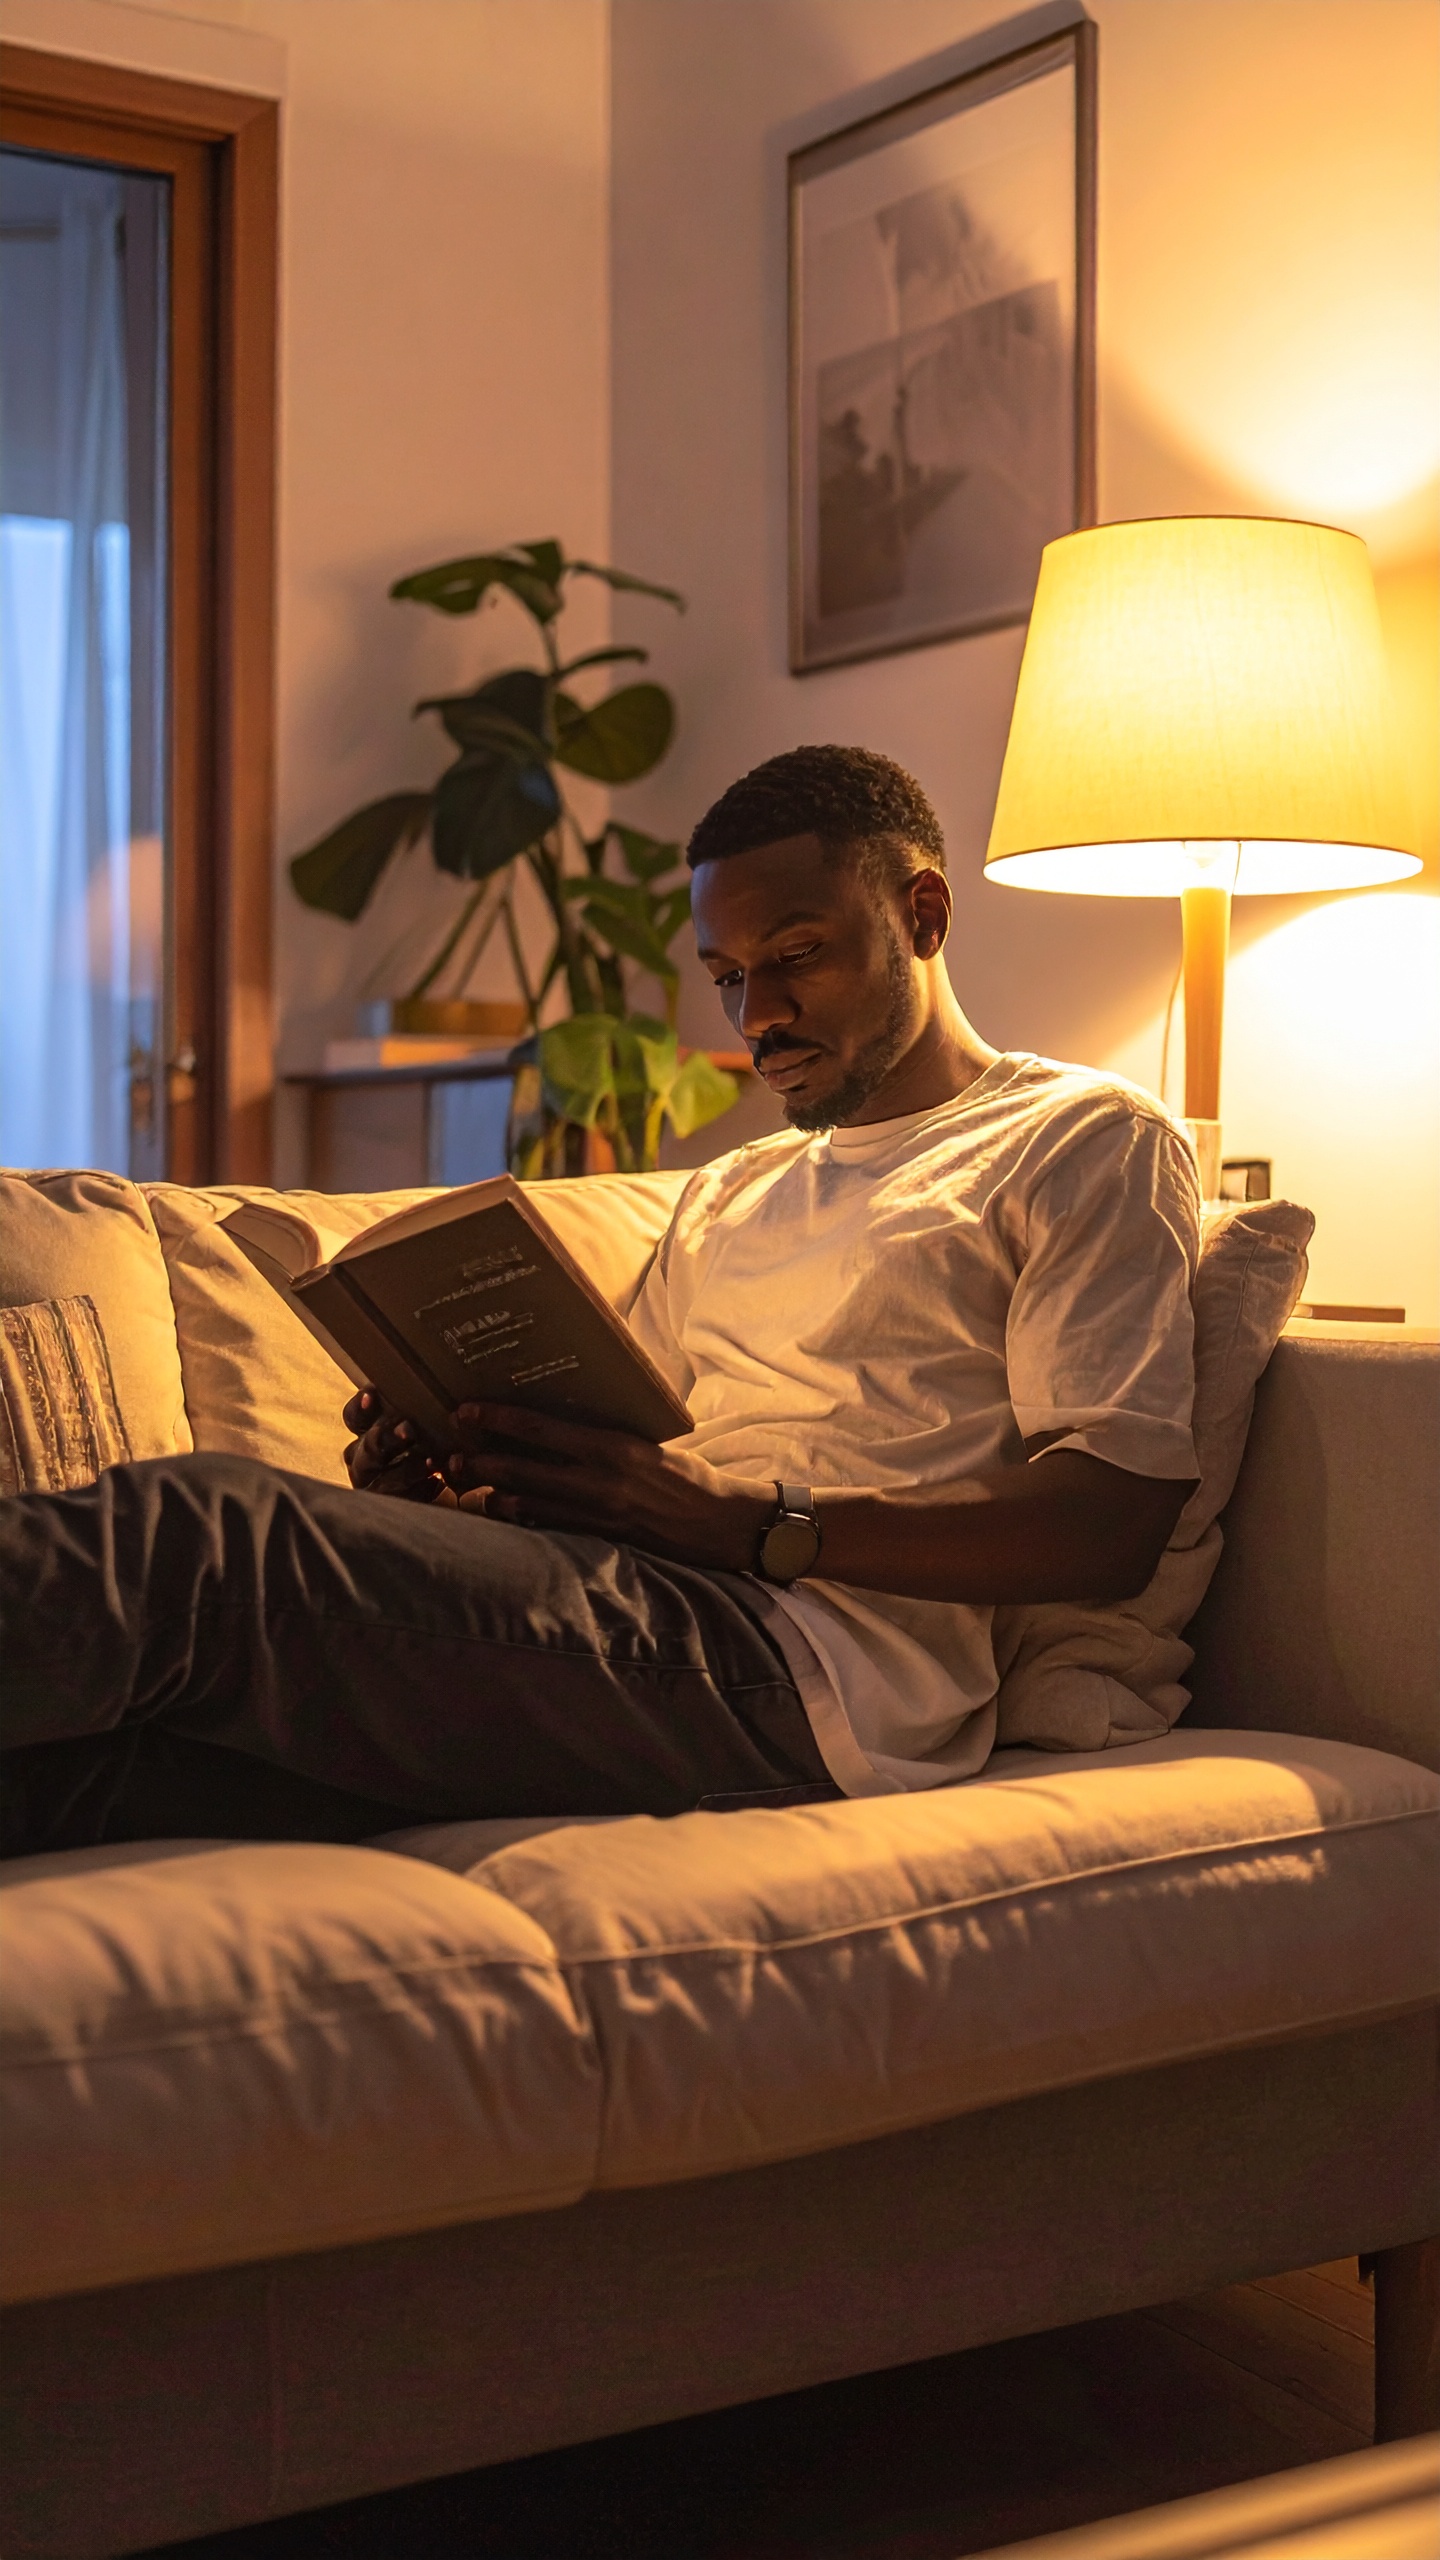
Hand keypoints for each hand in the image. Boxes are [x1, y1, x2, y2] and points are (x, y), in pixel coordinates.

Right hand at [342, 1386, 452, 1502]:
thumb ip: (414, 1412)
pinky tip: (436, 1483)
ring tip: (430, 1462)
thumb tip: (428, 1380)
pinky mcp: (389, 1507)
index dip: (361, 1407)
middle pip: (368, 1446)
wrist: (445, 1495)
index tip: (373, 1394)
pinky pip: (399, 1499)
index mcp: (366, 1434)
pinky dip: (418, 1490)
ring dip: (406, 1468)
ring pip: (383, 1478)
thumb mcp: (424, 1427)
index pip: (354, 1417)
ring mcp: (372, 1486)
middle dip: (388, 1437)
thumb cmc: (430, 1449)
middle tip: (409, 1430)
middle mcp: (362, 1461)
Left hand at [447, 1401, 772, 1569]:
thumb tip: (561, 1418)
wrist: (719, 1523)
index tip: (465, 1410)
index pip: (542, 1428)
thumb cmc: (686, 1475)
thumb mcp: (647, 1442)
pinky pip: (548, 1527)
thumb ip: (604, 1435)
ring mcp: (597, 1513)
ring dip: (494, 1493)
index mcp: (614, 1447)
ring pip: (528, 1502)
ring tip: (467, 1484)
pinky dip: (523, 1517)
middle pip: (523, 1468)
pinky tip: (504, 1510)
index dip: (498, 1418)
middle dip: (482, 1460)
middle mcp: (601, 1480)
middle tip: (451, 1452)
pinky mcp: (599, 1538)